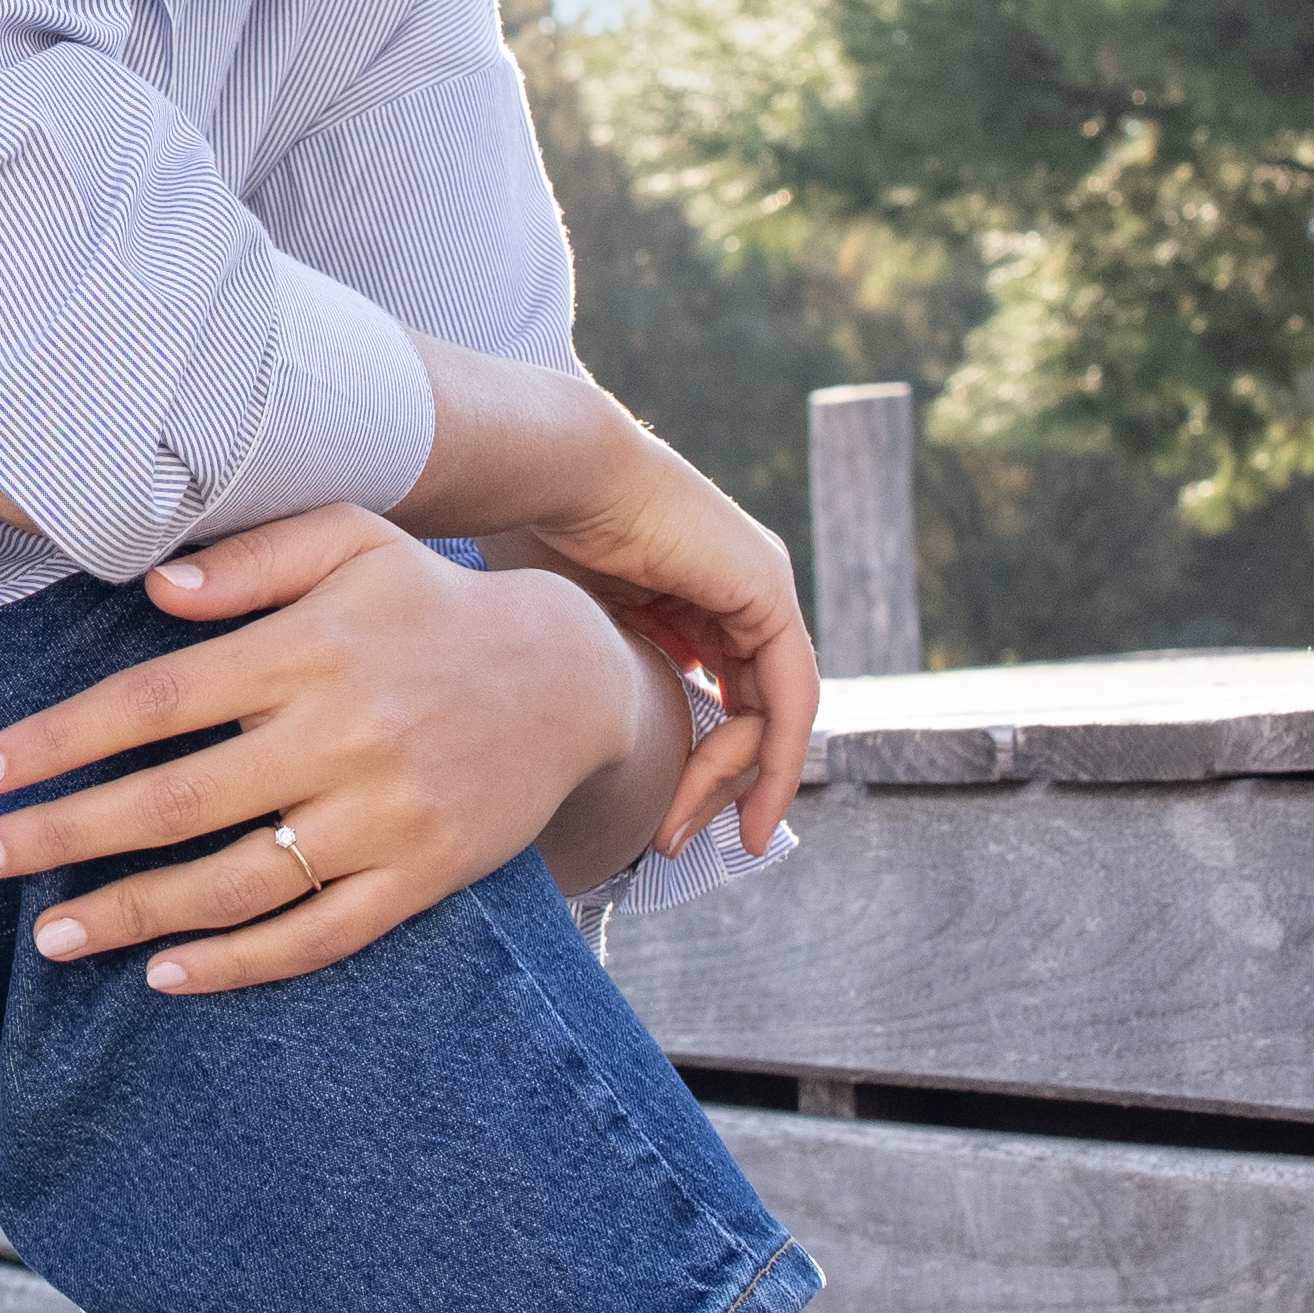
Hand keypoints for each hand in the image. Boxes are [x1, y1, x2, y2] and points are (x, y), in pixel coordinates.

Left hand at [0, 512, 657, 992]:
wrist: (572, 677)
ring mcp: (383, 816)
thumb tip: (148, 586)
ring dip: (130, 914)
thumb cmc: (429, 604)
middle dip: (64, 836)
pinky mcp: (420, 877)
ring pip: (235, 882)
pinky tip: (163, 974)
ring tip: (47, 936)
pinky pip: (316, 936)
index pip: (156, 701)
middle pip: (175, 799)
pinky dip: (236, 963)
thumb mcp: (349, 544)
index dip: (62, 741)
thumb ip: (248, 560)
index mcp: (307, 651)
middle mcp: (341, 736)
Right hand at [380, 356, 821, 862]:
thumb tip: (547, 745)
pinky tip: (745, 807)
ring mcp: (757, 590)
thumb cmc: (523, 532)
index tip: (665, 826)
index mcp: (684, 592)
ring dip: (733, 783)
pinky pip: (790, 697)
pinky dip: (774, 759)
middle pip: (747, 713)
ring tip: (687, 834)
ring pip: (771, 716)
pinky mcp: (766, 594)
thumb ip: (586, 675)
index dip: (695, 762)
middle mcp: (733, 592)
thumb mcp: (564, 627)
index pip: (712, 693)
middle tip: (674, 844)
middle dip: (713, 785)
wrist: (543, 468)